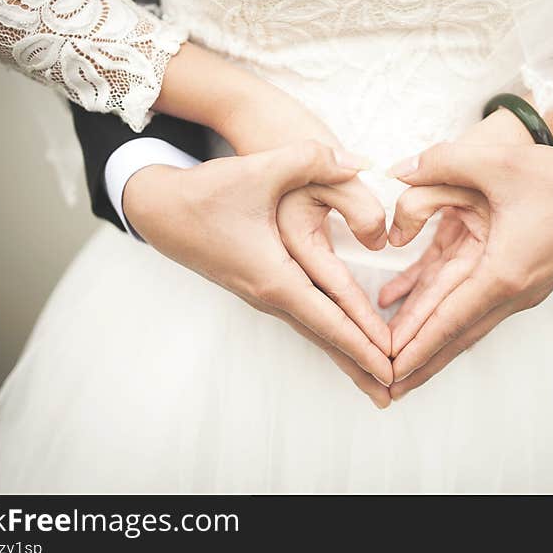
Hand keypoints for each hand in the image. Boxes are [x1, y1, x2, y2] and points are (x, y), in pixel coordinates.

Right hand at [123, 141, 393, 406]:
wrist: (158, 209)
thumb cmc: (206, 193)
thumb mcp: (259, 169)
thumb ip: (312, 160)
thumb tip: (359, 161)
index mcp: (273, 276)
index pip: (328, 318)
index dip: (363, 342)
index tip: (391, 366)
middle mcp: (269, 294)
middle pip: (324, 337)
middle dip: (359, 364)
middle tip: (394, 392)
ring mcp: (262, 294)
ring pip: (314, 330)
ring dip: (345, 353)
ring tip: (373, 377)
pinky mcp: (260, 285)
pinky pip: (303, 317)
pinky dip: (328, 333)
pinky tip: (342, 340)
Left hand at [383, 139, 552, 399]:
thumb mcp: (498, 161)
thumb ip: (442, 162)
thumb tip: (397, 172)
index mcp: (503, 272)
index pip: (449, 319)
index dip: (416, 345)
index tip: (389, 371)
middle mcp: (510, 292)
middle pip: (454, 335)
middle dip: (419, 362)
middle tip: (384, 387)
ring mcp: (516, 291)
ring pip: (463, 324)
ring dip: (430, 345)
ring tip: (399, 368)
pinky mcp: (516, 281)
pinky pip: (471, 303)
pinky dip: (442, 312)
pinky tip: (409, 306)